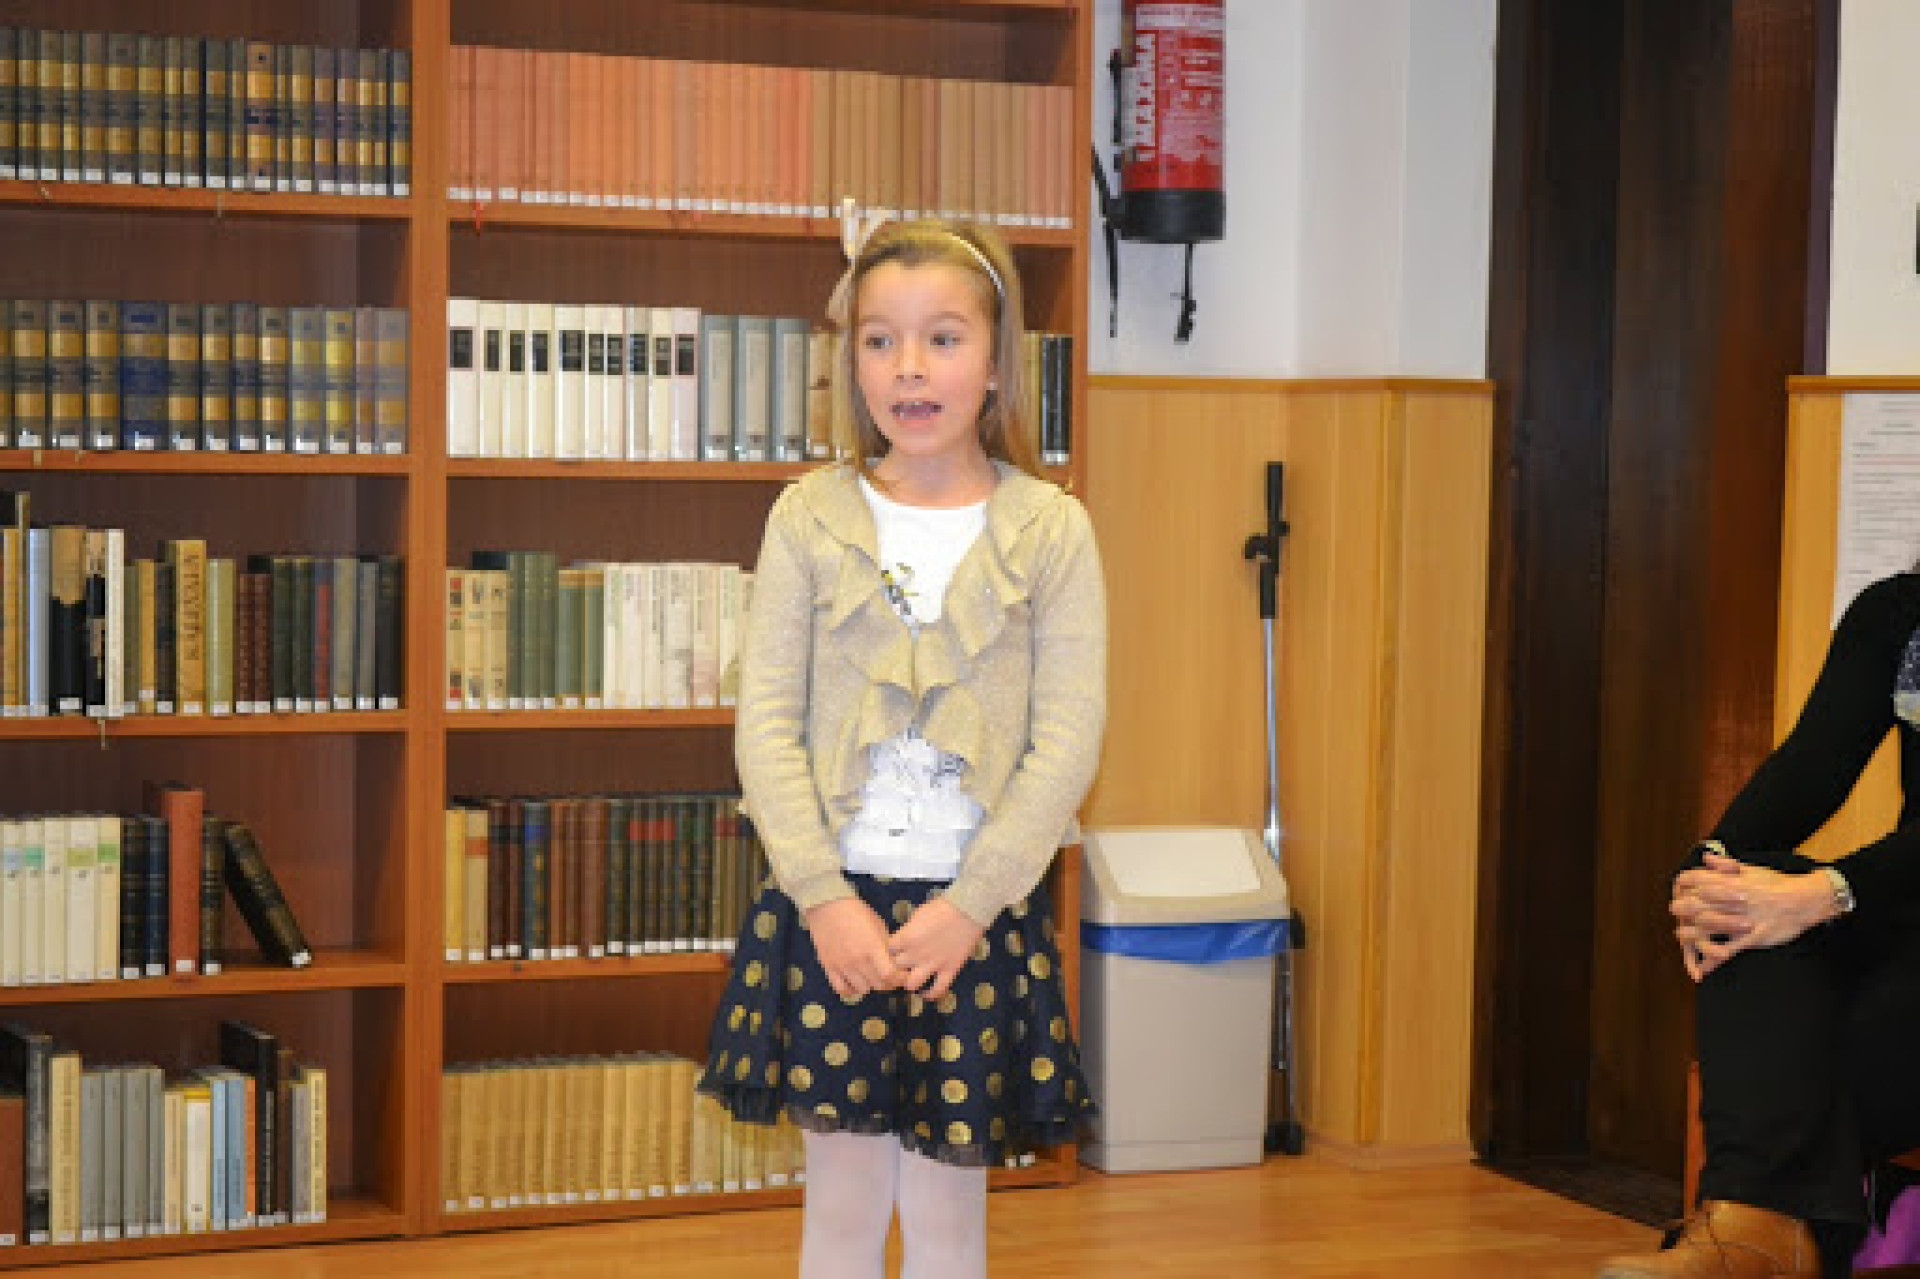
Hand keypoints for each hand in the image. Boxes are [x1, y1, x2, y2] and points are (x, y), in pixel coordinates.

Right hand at [804, 898, 901, 1000]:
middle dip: (888, 982)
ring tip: (872, 977)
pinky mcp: (829, 968)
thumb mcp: (878, 926)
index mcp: (872, 947)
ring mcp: (842, 966)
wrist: (828, 907)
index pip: (890, 975)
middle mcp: (857, 960)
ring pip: (863, 990)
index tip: (902, 975)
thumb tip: (897, 964)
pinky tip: (856, 982)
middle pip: (878, 984)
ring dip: (870, 985)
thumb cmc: (857, 913)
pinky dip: (852, 990)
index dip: (899, 978)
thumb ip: (887, 947)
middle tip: (888, 976)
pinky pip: (842, 989)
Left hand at [889, 898, 987, 1000]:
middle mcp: (916, 954)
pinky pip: (937, 990)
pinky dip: (931, 994)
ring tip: (913, 979)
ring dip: (910, 982)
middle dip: (899, 966)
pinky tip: (927, 993)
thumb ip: (908, 931)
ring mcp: (933, 964)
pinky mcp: (950, 970)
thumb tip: (903, 940)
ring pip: (911, 984)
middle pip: (897, 968)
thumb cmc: (942, 907)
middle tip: (903, 964)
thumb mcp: (918, 915)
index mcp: (906, 938)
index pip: (889, 950)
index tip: (897, 949)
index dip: (892, 950)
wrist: (968, 910)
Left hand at [1670, 851, 1833, 980]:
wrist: (1805, 900)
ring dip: (1690, 934)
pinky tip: (1702, 968)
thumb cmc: (1777, 884)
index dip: (1683, 885)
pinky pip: (1728, 951)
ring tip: (1681, 936)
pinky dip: (1713, 960)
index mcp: (1731, 882)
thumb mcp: (1751, 869)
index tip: (1678, 889)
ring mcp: (1742, 921)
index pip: (1696, 880)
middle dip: (1681, 909)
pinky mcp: (1752, 938)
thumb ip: (1726, 865)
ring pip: (1707, 928)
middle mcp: (1733, 901)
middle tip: (1676, 913)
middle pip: (1696, 905)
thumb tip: (1706, 858)